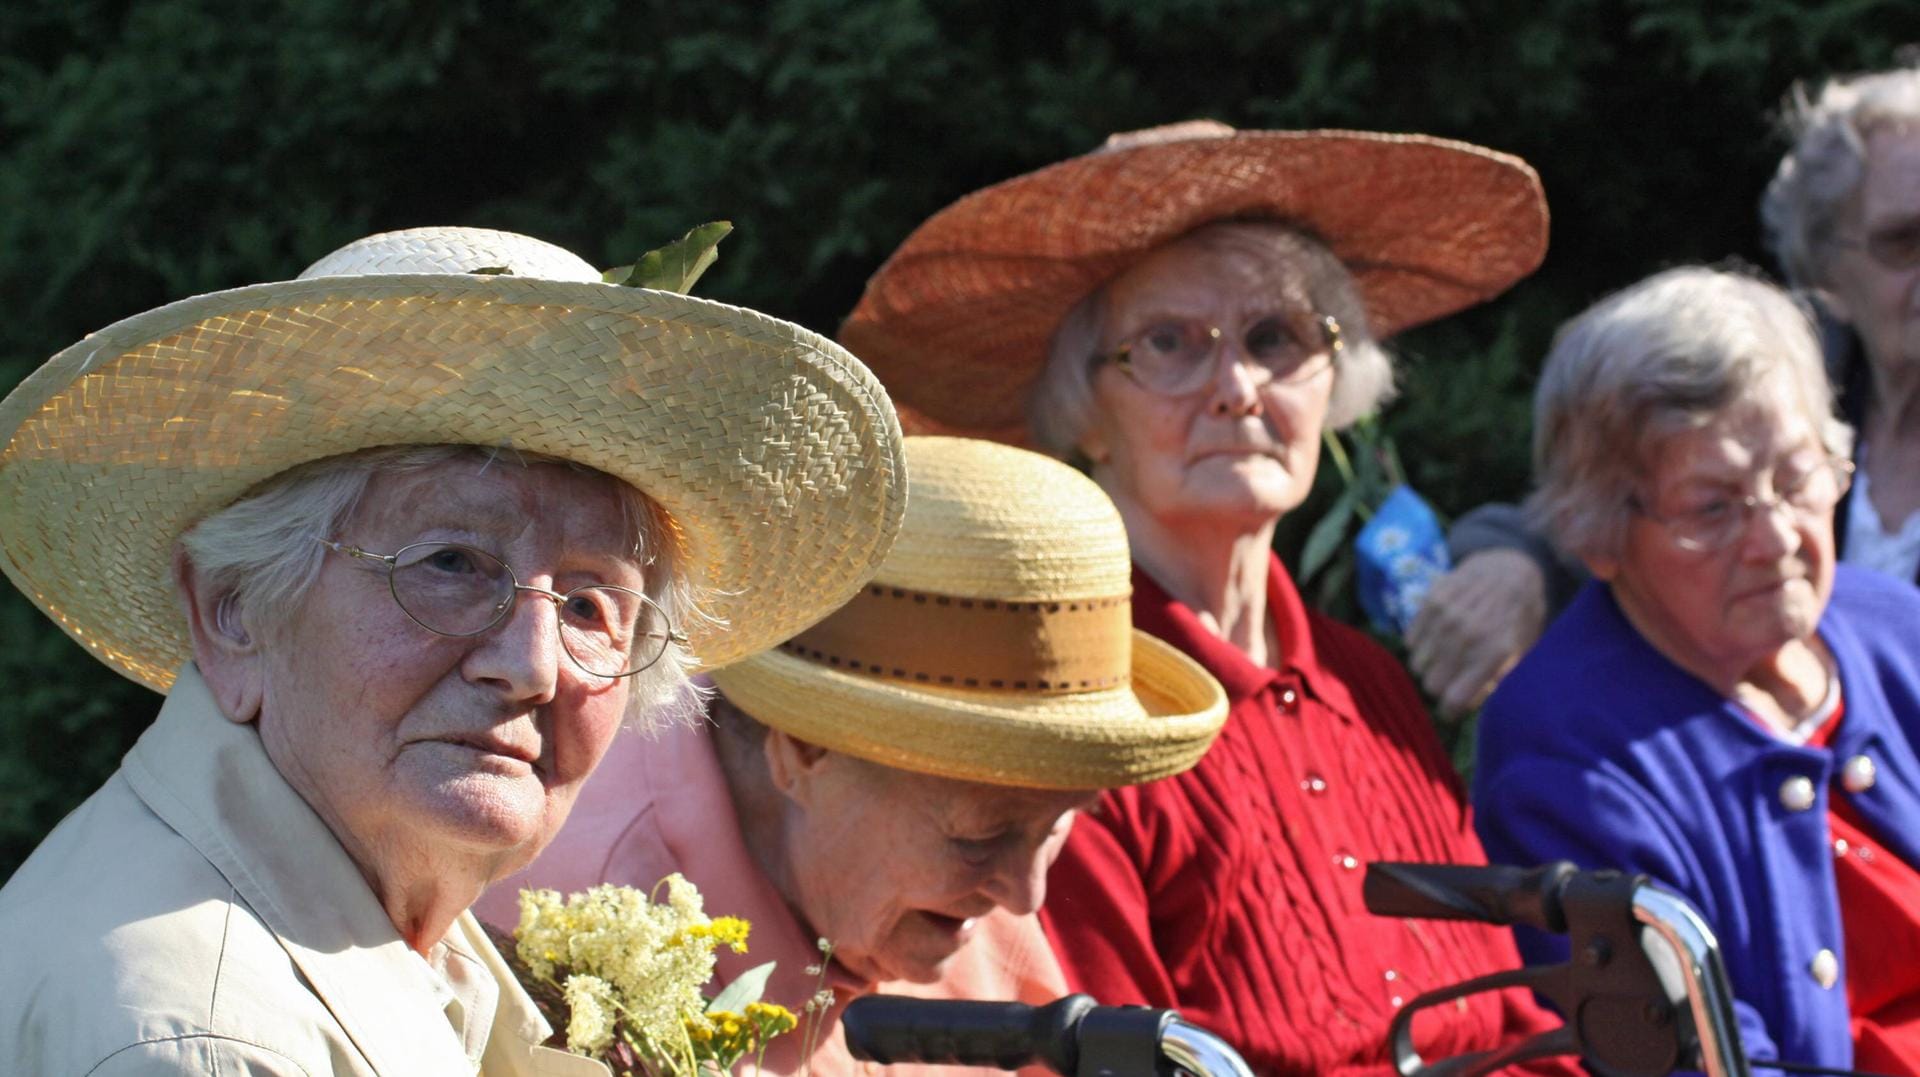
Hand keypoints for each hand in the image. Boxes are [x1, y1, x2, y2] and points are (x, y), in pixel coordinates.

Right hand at [1407, 548, 1547, 717]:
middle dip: (1440, 688)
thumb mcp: (1521, 652)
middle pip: (1432, 685)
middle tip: (1451, 681)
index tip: (1450, 711)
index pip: (1455, 700)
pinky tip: (1438, 638)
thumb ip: (1497, 682)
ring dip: (1430, 666)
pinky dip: (1420, 645)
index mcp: (1495, 652)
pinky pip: (1410, 640)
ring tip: (1446, 658)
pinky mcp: (1431, 600)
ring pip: (1418, 664)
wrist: (1511, 568)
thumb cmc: (1519, 617)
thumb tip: (1469, 708)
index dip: (1449, 712)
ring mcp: (1447, 616)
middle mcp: (1469, 634)